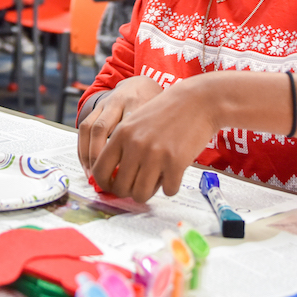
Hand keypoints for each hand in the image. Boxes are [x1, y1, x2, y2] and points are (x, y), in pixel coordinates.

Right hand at [77, 75, 160, 173]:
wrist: (142, 84)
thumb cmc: (156, 107)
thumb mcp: (162, 119)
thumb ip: (158, 141)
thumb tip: (154, 177)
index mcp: (138, 104)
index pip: (128, 129)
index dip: (123, 153)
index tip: (124, 175)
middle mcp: (118, 102)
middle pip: (102, 127)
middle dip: (98, 156)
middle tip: (102, 178)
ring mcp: (105, 103)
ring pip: (88, 127)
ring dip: (87, 154)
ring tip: (91, 174)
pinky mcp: (96, 107)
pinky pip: (83, 127)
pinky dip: (83, 148)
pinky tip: (88, 165)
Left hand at [89, 75, 220, 202]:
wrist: (197, 101)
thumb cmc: (166, 113)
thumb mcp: (135, 122)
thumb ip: (122, 147)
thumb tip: (113, 179)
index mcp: (121, 135)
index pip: (100, 171)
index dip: (105, 184)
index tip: (114, 186)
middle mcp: (135, 145)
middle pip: (120, 188)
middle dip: (128, 192)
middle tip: (138, 185)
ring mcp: (155, 155)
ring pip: (141, 195)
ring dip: (148, 193)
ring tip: (156, 181)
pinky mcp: (176, 162)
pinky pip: (168, 191)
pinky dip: (171, 187)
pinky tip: (174, 174)